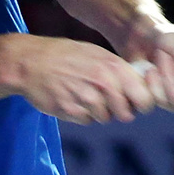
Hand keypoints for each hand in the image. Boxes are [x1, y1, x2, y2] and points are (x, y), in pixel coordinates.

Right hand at [9, 35, 157, 123]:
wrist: (29, 62)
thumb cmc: (65, 56)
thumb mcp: (96, 54)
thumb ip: (118, 70)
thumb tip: (140, 87)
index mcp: (114, 67)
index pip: (144, 98)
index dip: (142, 103)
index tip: (135, 103)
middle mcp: (103, 83)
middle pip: (126, 114)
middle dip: (119, 110)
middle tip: (108, 102)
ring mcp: (86, 98)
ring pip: (105, 118)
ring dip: (98, 112)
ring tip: (84, 94)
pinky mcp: (71, 111)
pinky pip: (87, 120)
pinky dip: (82, 114)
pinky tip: (72, 98)